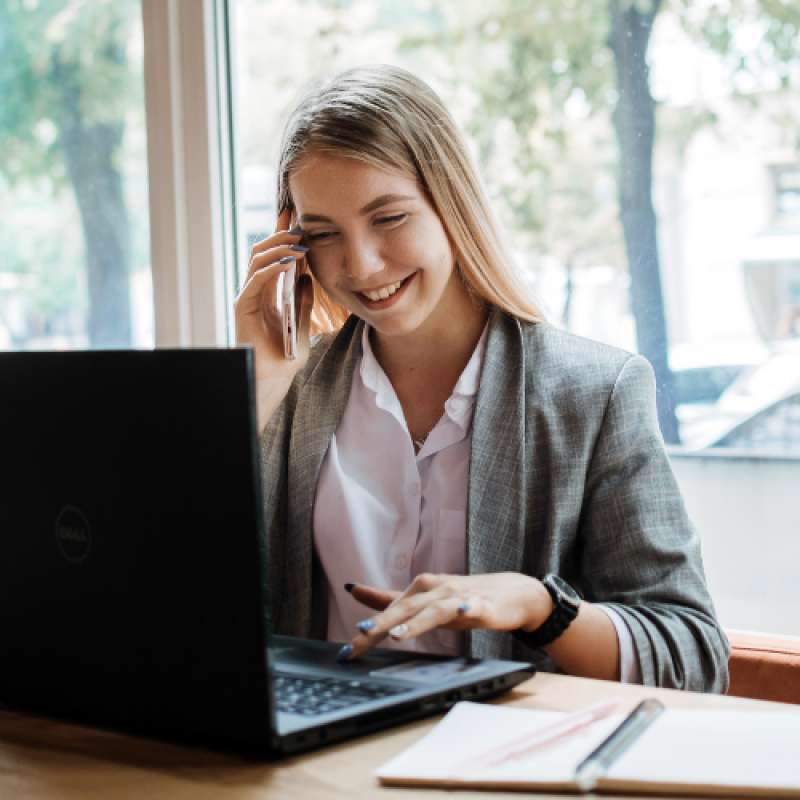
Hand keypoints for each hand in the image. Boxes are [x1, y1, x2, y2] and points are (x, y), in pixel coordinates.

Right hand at [234, 209, 313, 430]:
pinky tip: (288, 261)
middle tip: (299, 222)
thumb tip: (306, 278)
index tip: (297, 217)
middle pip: (263, 251)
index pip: (275, 257)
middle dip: (280, 233)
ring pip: (258, 259)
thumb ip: (303, 301)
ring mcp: (249, 297)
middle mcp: (256, 291)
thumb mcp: (302, 324)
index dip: (283, 236)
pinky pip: (256, 279)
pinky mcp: (244, 306)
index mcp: (269, 292)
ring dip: (278, 247)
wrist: (274, 378)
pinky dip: (272, 267)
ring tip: (298, 240)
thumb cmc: (285, 357)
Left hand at [339, 573, 553, 660]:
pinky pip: (474, 608)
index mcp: (420, 590)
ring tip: (398, 635)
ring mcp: (460, 597)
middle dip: (382, 622)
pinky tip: (464, 613)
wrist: (513, 592)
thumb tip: (353, 589)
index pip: (389, 610)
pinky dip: (468, 609)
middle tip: (360, 634)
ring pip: (435, 608)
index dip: (367, 629)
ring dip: (417, 621)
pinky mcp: (484, 605)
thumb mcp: (424, 600)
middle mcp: (437, 590)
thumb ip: (389, 599)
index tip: (346, 651)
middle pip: (405, 607)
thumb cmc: (464, 598)